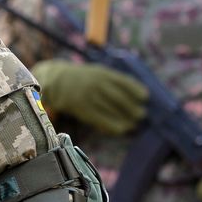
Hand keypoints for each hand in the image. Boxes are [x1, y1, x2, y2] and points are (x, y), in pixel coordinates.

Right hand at [31, 60, 148, 135]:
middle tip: (141, 115)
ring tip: (132, 124)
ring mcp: (87, 96)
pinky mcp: (81, 108)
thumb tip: (139, 96)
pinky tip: (120, 129)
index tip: (145, 98)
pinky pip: (100, 119)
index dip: (136, 91)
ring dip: (125, 119)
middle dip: (132, 108)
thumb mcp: (97, 72)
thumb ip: (114, 82)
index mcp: (102, 73)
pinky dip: (112, 126)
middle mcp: (95, 83)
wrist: (55, 81)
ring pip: (111, 110)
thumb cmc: (83, 79)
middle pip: (119, 98)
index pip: (124, 82)